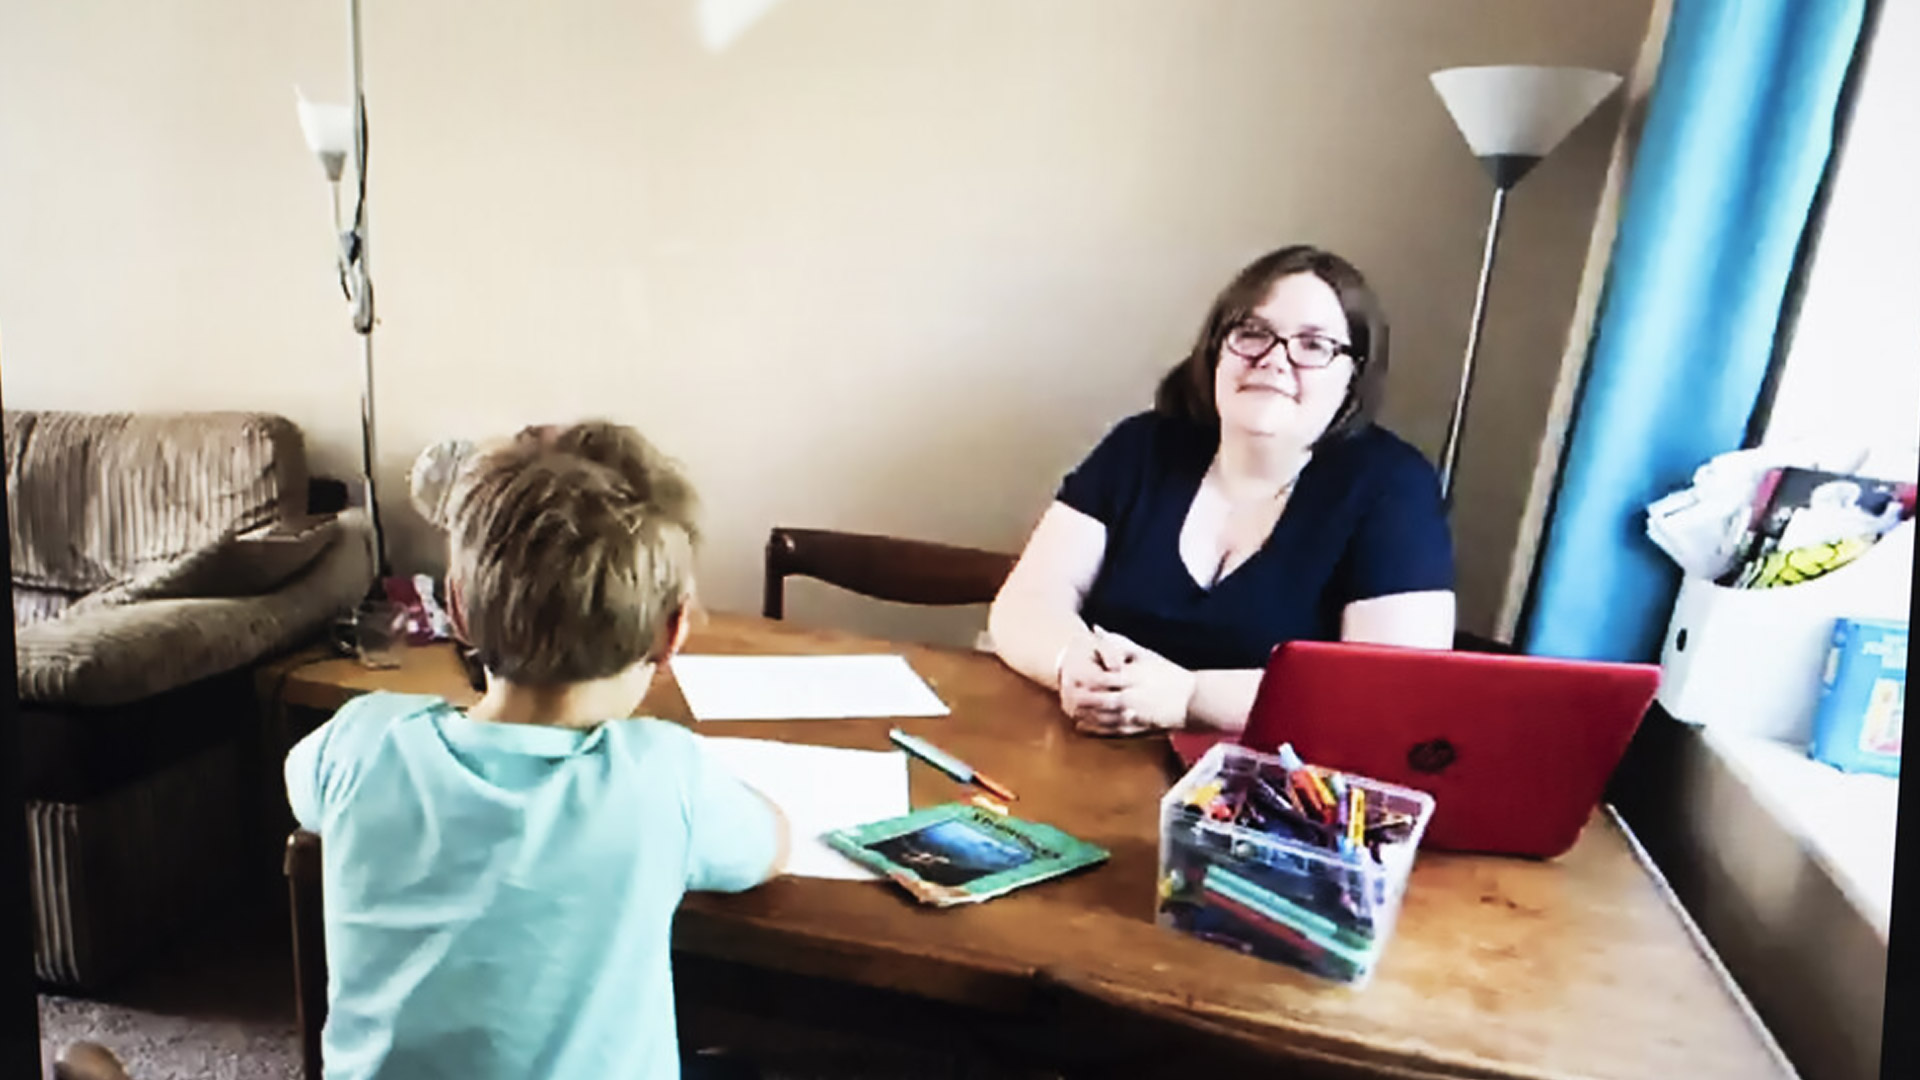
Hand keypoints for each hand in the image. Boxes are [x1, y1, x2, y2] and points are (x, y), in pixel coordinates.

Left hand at [1069, 631, 1196, 736]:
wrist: (1194, 700)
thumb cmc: (1169, 674)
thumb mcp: (1146, 655)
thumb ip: (1120, 643)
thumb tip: (1096, 629)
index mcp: (1134, 676)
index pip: (1102, 677)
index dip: (1082, 678)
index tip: (1068, 676)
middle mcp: (1133, 696)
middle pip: (1098, 699)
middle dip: (1079, 698)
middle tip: (1063, 695)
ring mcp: (1135, 715)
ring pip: (1102, 717)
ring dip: (1083, 714)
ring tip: (1068, 709)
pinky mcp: (1138, 729)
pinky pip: (1112, 730)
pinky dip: (1094, 729)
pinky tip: (1082, 725)